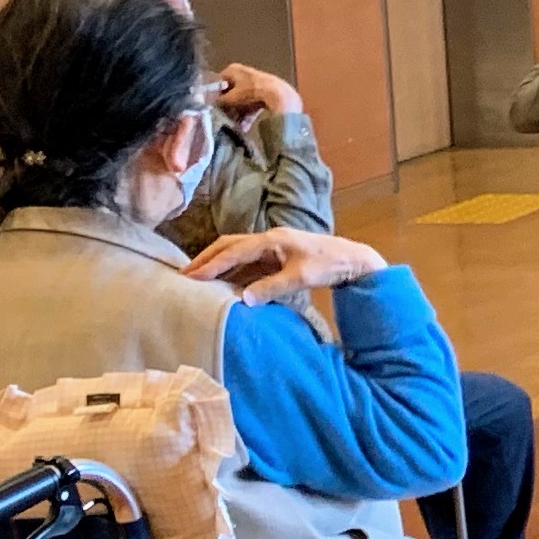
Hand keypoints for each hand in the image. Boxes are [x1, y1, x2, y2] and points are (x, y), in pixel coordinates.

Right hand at [185, 229, 386, 300]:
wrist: (353, 260)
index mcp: (273, 240)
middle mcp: (269, 239)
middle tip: (184, 276)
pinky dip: (233, 272)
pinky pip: (248, 263)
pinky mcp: (276, 258)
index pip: (234, 250)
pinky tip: (222, 285)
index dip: (212, 263)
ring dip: (217, 266)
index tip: (191, 276)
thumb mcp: (301, 278)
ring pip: (236, 254)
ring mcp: (272, 248)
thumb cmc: (330, 265)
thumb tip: (242, 299)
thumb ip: (272, 288)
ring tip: (196, 281)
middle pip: (229, 246)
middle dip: (206, 259)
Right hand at [213, 61, 303, 120]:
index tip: (213, 106)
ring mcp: (255, 83)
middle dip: (228, 107)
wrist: (277, 95)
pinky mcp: (265, 92)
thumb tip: (212, 106)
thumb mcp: (230, 98)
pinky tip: (244, 127)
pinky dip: (248, 114)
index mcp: (233, 70)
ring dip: (238, 113)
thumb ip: (219, 102)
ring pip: (242, 99)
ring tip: (234, 126)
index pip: (219, 82)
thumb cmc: (249, 92)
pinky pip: (253, 104)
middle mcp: (244, 73)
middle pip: (231, 92)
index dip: (215, 95)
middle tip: (224, 118)